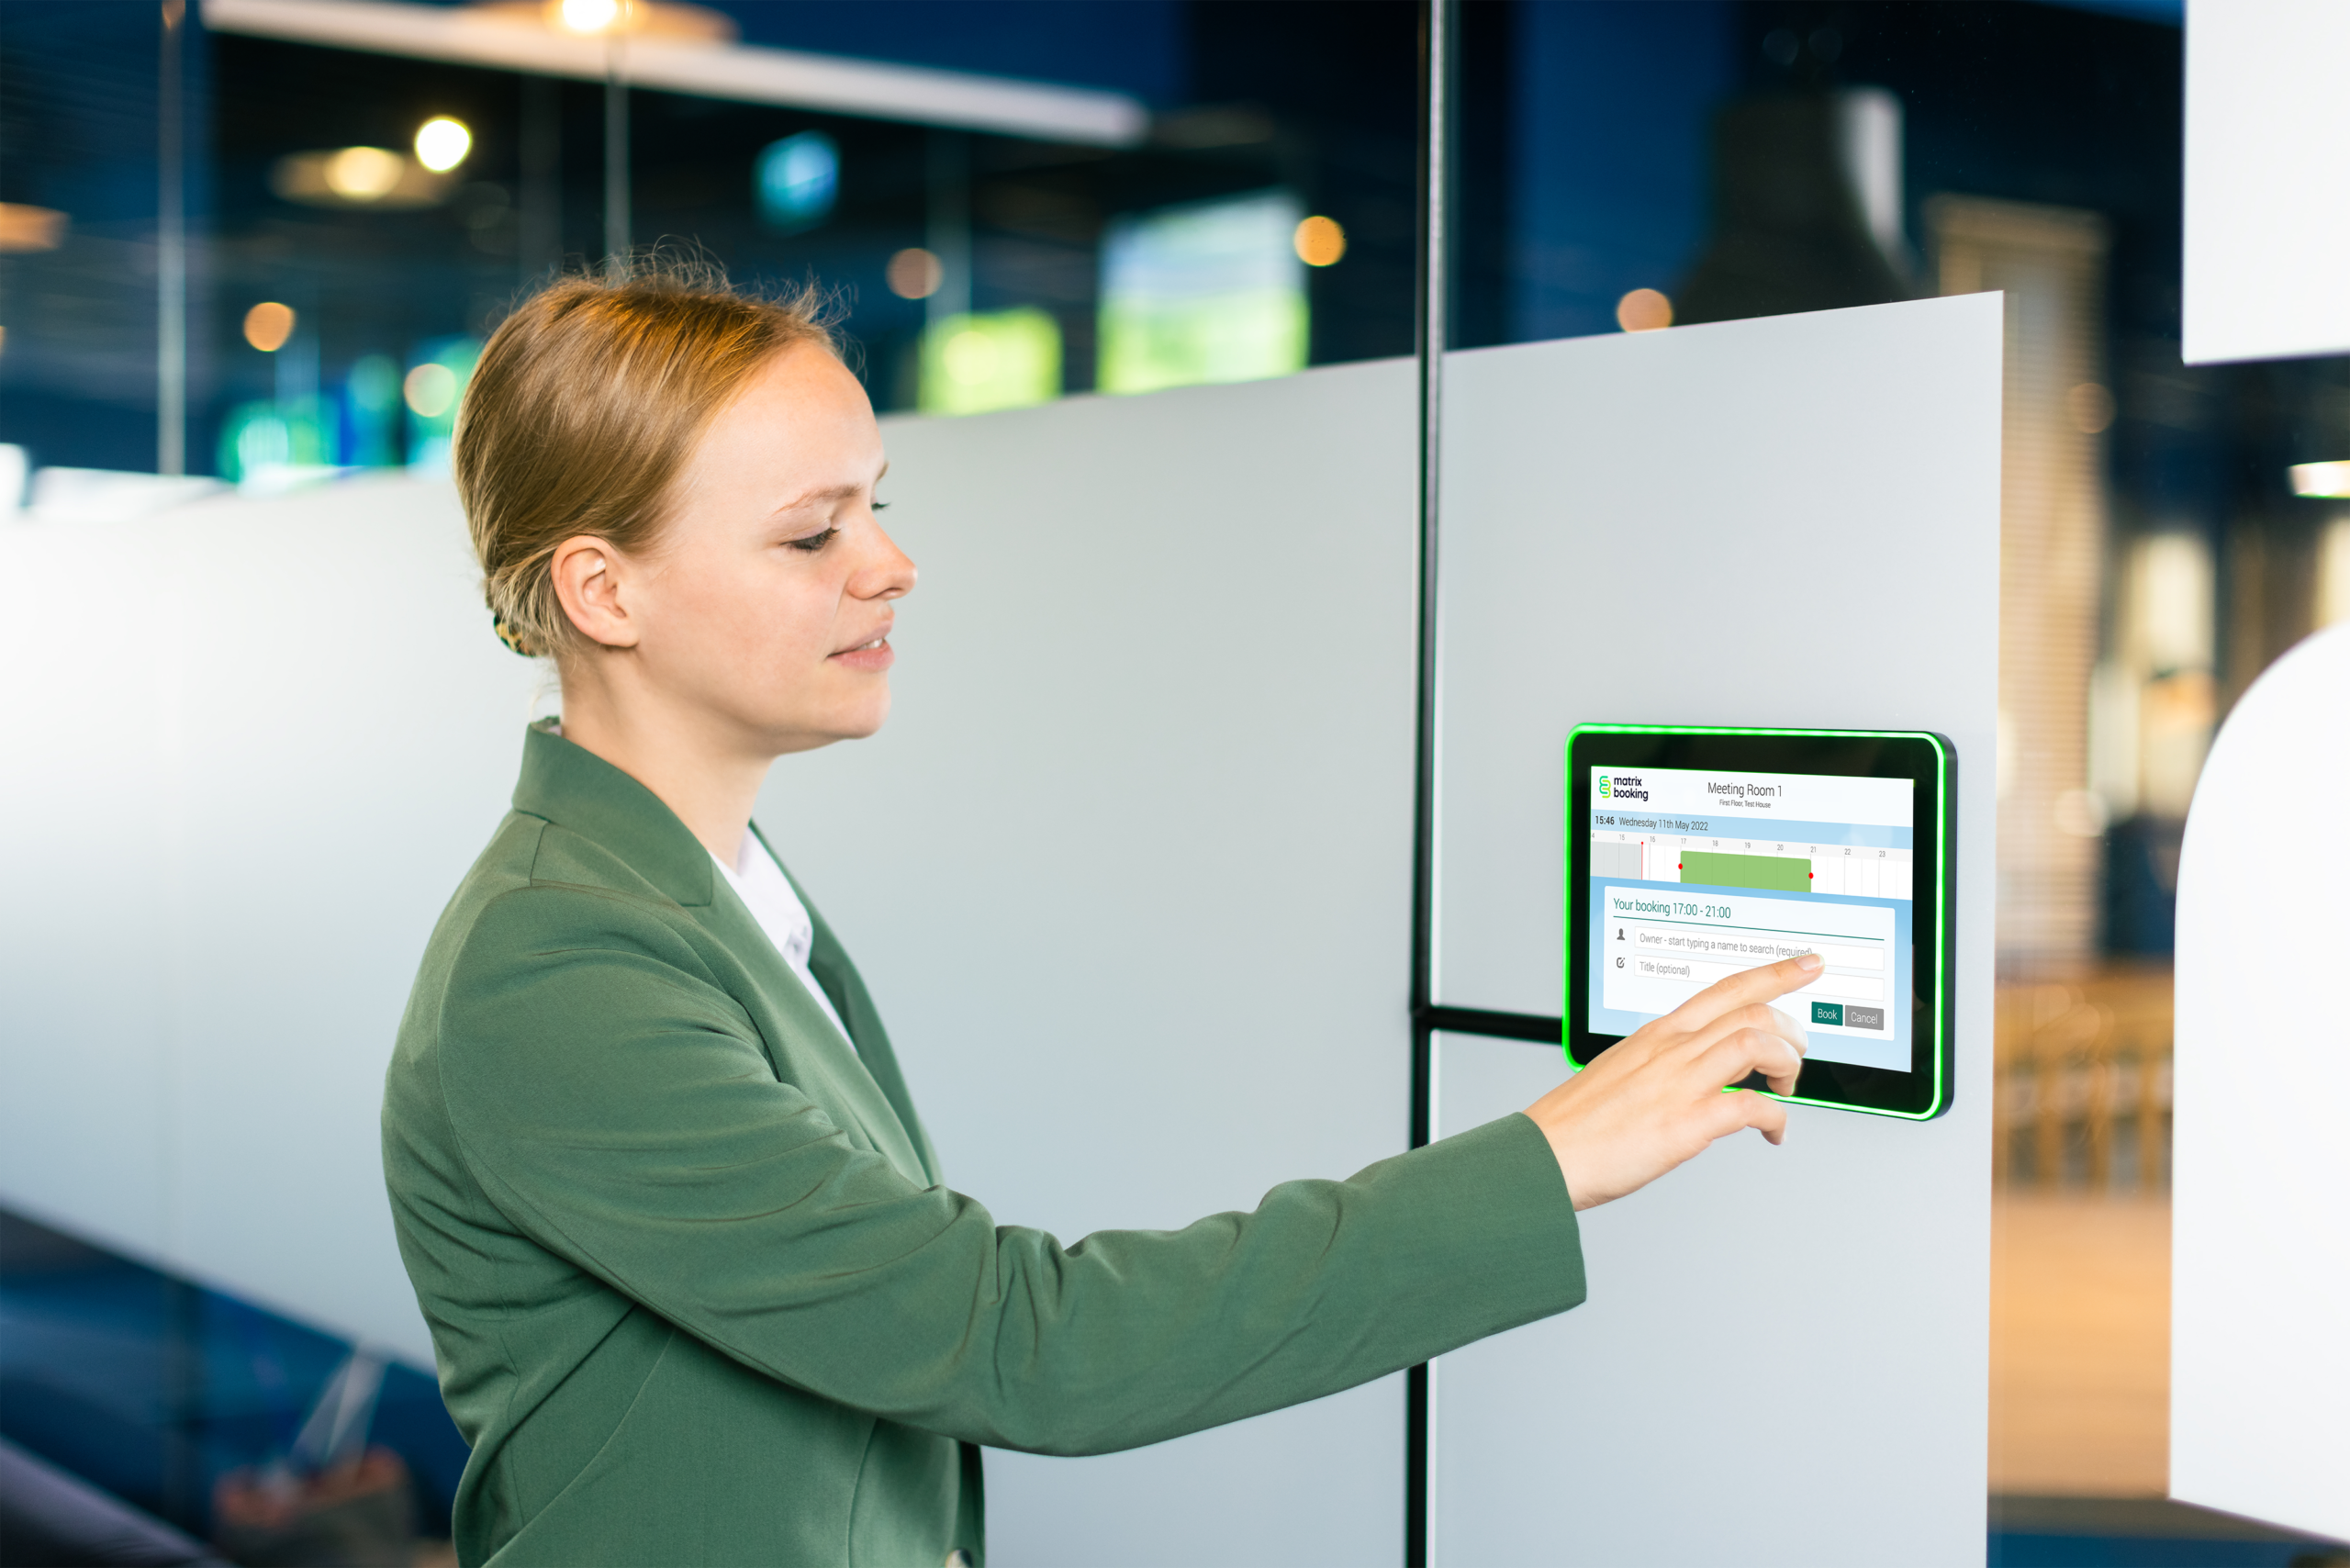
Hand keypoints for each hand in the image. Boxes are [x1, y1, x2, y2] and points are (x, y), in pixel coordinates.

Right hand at [1523, 953, 1817, 1210]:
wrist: (1544, 1155)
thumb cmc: (1576, 1123)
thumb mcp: (1620, 1071)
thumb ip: (1661, 1064)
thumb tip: (1696, 1072)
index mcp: (1657, 1034)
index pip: (1725, 988)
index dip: (1775, 974)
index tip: (1806, 966)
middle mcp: (1671, 1049)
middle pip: (1753, 1012)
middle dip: (1791, 1030)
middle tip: (1798, 1053)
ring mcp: (1679, 1083)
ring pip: (1757, 1044)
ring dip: (1787, 1064)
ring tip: (1786, 1088)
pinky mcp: (1686, 1122)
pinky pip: (1752, 1107)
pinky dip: (1777, 1119)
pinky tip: (1773, 1133)